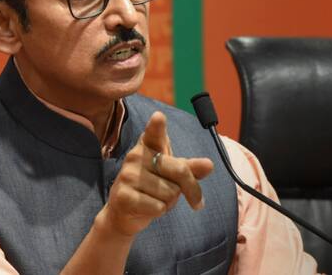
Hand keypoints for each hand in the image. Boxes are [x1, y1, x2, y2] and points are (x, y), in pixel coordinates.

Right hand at [98, 111, 213, 236]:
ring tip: (156, 199)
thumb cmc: (151, 188)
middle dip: (191, 189)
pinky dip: (160, 211)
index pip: (154, 133)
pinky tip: (148, 208)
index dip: (157, 126)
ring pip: (170, 192)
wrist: (122, 213)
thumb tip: (209, 165)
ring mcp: (128, 175)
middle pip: (180, 170)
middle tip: (193, 200)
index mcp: (148, 146)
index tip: (159, 117)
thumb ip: (190, 168)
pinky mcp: (123, 196)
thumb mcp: (172, 175)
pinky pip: (159, 207)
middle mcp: (135, 156)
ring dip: (170, 202)